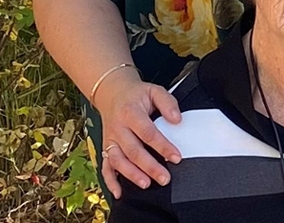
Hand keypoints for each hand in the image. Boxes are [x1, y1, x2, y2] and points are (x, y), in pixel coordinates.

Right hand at [96, 75, 183, 197]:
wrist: (112, 92)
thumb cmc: (136, 95)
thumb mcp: (154, 90)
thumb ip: (168, 103)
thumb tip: (177, 119)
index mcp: (131, 113)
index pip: (148, 133)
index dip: (162, 146)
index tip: (176, 157)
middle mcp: (118, 128)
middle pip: (133, 150)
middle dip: (149, 166)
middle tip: (164, 178)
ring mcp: (110, 139)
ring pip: (118, 160)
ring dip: (131, 175)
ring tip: (146, 184)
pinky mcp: (105, 148)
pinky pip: (105, 166)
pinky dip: (110, 181)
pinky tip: (119, 193)